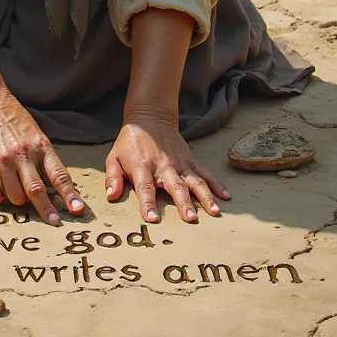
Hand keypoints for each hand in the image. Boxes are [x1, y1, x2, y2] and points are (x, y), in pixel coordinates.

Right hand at [0, 83, 84, 225]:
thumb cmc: (13, 119)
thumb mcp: (35, 134)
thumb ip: (43, 157)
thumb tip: (54, 185)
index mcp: (40, 145)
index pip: (59, 174)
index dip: (69, 194)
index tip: (77, 209)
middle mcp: (23, 154)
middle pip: (37, 190)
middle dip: (47, 210)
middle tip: (54, 223)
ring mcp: (4, 160)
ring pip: (16, 197)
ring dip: (18, 200)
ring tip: (16, 190)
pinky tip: (0, 189)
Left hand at [105, 107, 230, 222]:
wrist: (149, 117)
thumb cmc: (129, 142)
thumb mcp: (114, 157)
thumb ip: (112, 178)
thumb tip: (111, 196)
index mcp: (142, 167)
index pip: (145, 188)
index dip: (148, 203)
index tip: (152, 219)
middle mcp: (163, 166)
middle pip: (175, 186)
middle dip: (183, 203)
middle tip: (190, 219)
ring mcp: (180, 163)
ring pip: (195, 181)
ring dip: (205, 196)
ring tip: (215, 211)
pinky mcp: (190, 160)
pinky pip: (205, 173)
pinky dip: (216, 184)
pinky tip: (225, 197)